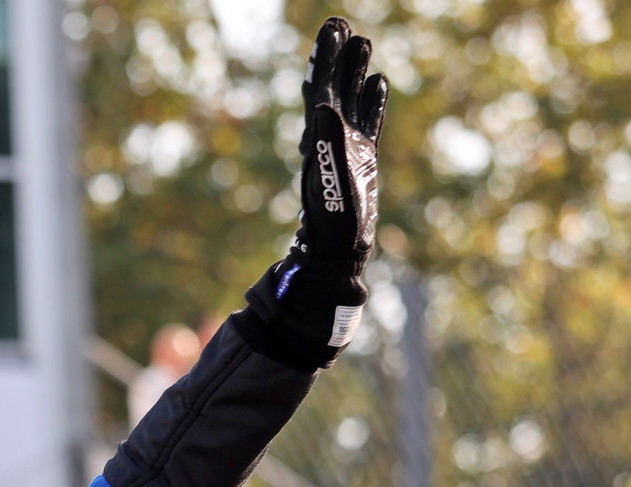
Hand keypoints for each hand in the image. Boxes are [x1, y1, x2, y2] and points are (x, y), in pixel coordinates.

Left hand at [293, 18, 387, 284]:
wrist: (338, 252)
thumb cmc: (333, 224)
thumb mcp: (329, 182)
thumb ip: (327, 144)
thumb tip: (322, 106)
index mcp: (319, 139)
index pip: (320, 89)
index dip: (324, 59)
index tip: (331, 29)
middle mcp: (329, 139)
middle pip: (333, 87)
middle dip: (337, 56)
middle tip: (340, 22)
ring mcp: (347, 147)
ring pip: (351, 99)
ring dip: (355, 71)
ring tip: (363, 41)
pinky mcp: (362, 159)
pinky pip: (367, 121)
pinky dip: (372, 101)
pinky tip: (378, 82)